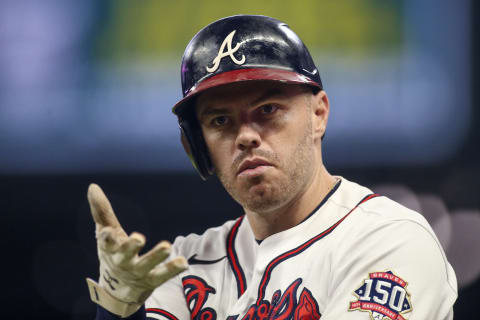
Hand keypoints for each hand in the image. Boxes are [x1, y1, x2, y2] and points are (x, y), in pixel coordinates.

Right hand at [85, 184, 187, 316]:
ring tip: (167, 246)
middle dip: (131, 247)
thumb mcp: (105, 233)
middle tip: (139, 238)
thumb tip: (93, 186)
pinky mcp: (151, 280)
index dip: (107, 238)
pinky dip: (173, 269)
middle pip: (125, 255)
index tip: (108, 232)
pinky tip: (183, 262)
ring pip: (146, 265)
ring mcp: (138, 272)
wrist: (117, 290)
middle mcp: (122, 261)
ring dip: (156, 256)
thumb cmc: (112, 253)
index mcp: (110, 249)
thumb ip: (102, 211)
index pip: (106, 243)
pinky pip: (163, 275)